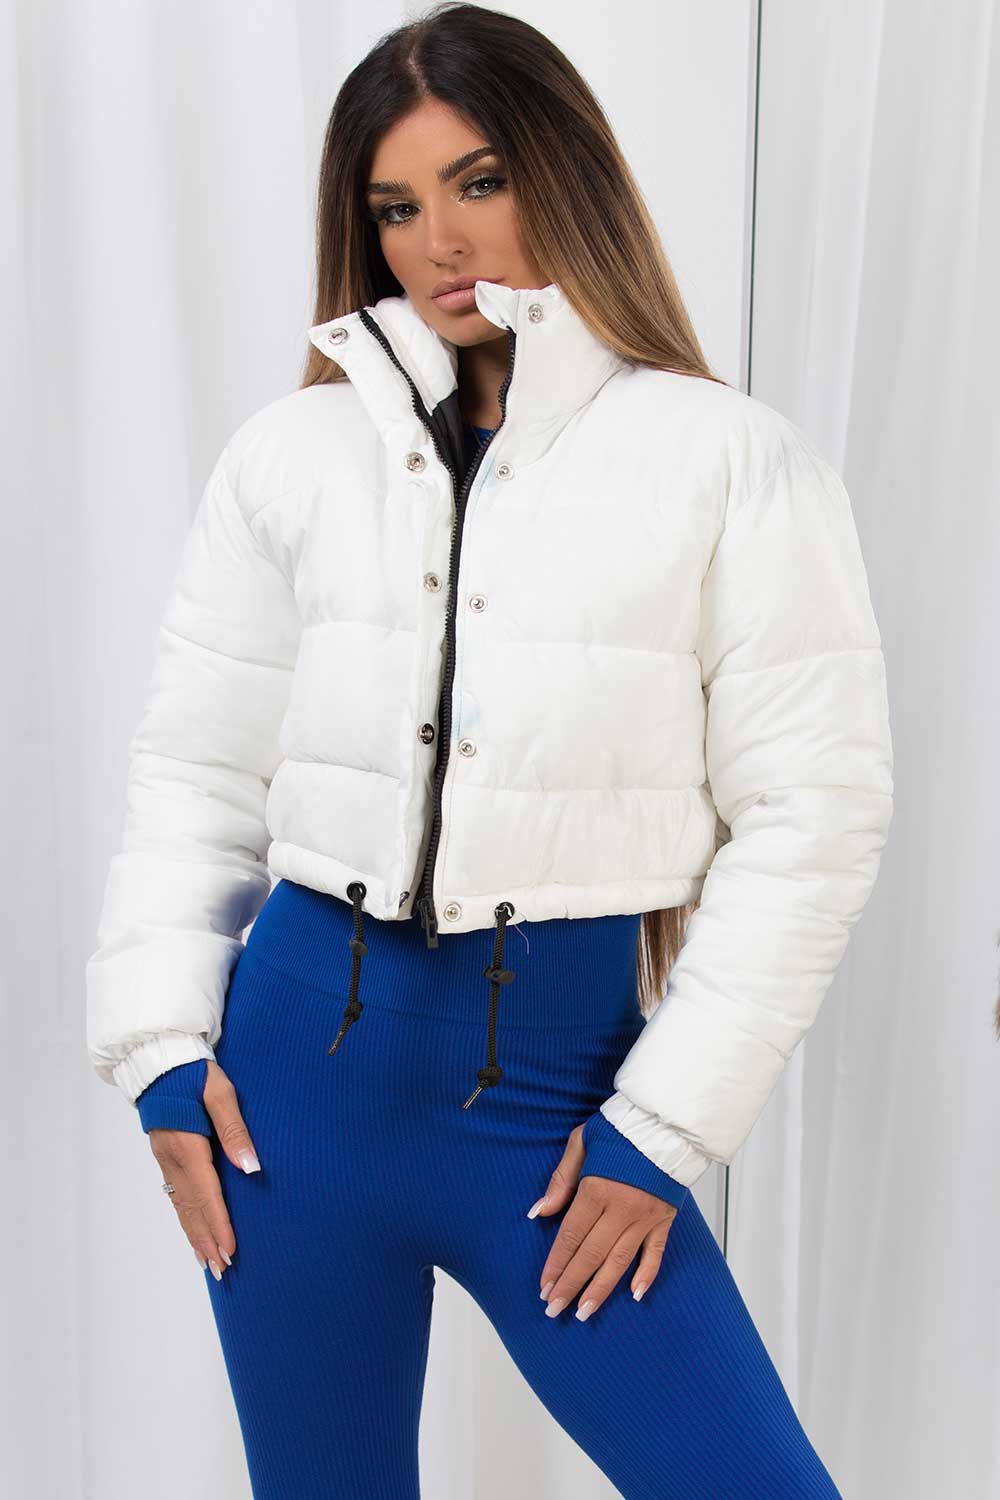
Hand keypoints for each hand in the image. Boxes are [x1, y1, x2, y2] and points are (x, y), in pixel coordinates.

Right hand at [148, 1060, 260, 1280]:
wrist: (160, 1060)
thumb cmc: (195, 1073)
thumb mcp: (220, 1093)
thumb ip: (235, 1130)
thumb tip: (250, 1167)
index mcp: (188, 1146)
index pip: (207, 1195)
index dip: (219, 1225)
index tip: (230, 1249)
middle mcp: (172, 1160)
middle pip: (192, 1209)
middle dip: (207, 1240)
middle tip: (222, 1270)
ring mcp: (165, 1160)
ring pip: (181, 1206)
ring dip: (195, 1236)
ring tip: (208, 1263)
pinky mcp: (165, 1157)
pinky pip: (176, 1196)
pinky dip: (185, 1219)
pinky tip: (193, 1232)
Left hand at [528, 1123, 677, 1320]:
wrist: (665, 1122)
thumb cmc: (620, 1129)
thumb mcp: (581, 1141)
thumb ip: (561, 1179)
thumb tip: (539, 1211)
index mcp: (597, 1189)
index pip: (571, 1236)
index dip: (556, 1264)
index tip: (544, 1287)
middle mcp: (621, 1208)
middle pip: (591, 1255)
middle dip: (571, 1285)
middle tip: (555, 1309)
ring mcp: (645, 1217)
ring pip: (619, 1261)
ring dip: (600, 1289)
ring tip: (584, 1311)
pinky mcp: (665, 1219)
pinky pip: (655, 1253)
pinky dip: (646, 1275)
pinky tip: (634, 1294)